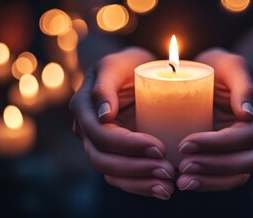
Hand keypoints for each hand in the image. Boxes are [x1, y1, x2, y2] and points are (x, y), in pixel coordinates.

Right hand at [69, 47, 174, 199]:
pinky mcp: (115, 153)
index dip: (129, 146)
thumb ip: (106, 85)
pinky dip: (141, 185)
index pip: (101, 136)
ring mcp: (99, 144)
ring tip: (168, 186)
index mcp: (83, 108)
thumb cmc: (128, 64)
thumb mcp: (117, 64)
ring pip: (111, 174)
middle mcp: (87, 130)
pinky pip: (122, 176)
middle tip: (168, 171)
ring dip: (140, 183)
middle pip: (103, 160)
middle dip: (135, 169)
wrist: (135, 73)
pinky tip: (162, 189)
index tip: (160, 147)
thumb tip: (104, 116)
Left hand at [176, 48, 252, 191]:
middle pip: (249, 160)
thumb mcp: (229, 64)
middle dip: (216, 166)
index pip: (247, 134)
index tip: (185, 144)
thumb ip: (241, 82)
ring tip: (181, 181)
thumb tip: (248, 115)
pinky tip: (186, 182)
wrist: (210, 77)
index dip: (217, 144)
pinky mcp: (236, 155)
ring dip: (212, 180)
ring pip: (241, 174)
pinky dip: (209, 183)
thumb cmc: (218, 66)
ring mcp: (252, 146)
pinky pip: (229, 177)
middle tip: (183, 166)